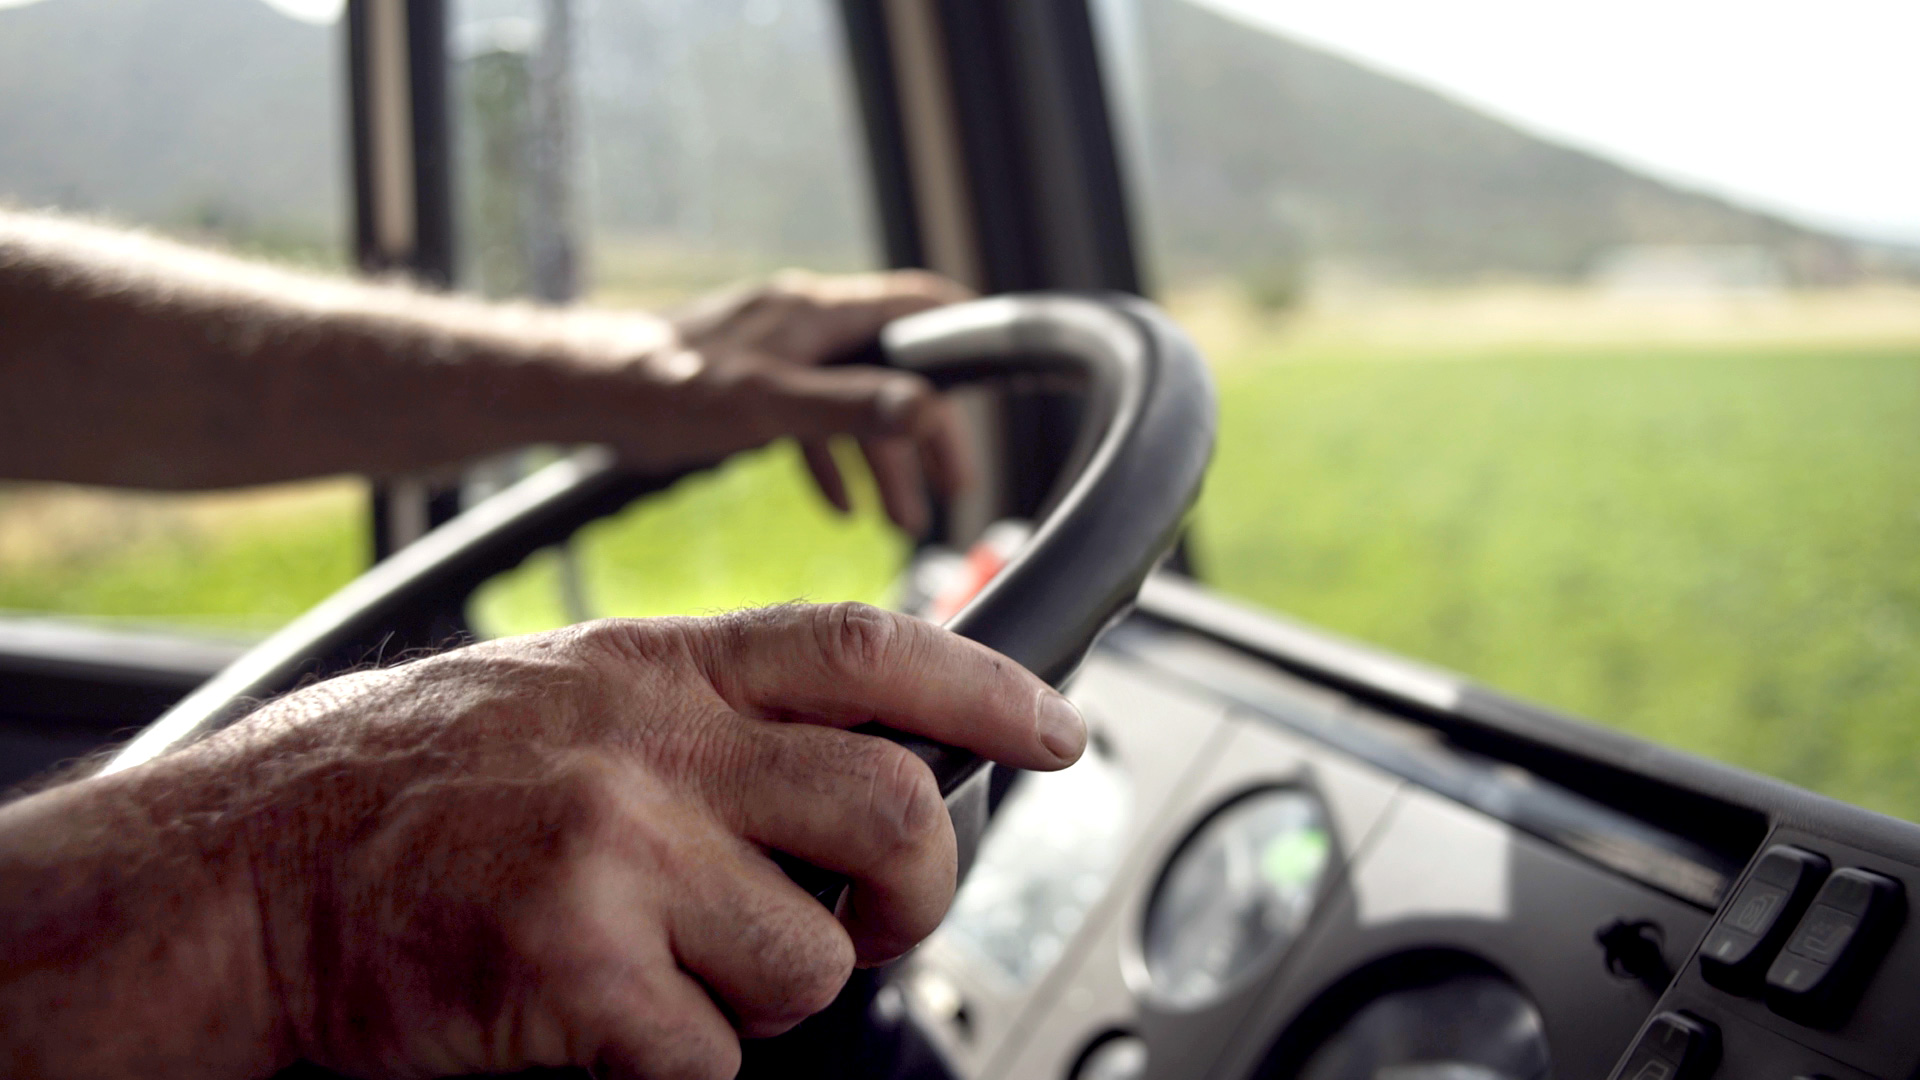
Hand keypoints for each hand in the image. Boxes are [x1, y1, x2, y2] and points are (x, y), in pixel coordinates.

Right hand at [0, 604, 1086, 1078]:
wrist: (243, 874)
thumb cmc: (405, 789)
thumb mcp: (571, 696)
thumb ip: (710, 716)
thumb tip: (865, 753)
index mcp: (657, 668)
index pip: (867, 650)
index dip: (985, 685)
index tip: (1058, 730)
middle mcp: (652, 746)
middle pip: (891, 810)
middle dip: (919, 888)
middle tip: (882, 918)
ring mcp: (618, 854)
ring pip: (812, 958)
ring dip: (766, 992)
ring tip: (673, 969)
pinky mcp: (575, 970)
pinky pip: (712, 1054)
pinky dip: (676, 1060)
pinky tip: (596, 1020)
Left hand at [574, 270, 975, 535]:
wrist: (580, 392)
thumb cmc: (663, 387)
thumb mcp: (766, 406)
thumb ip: (848, 409)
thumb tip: (924, 410)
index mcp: (819, 315)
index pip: (919, 309)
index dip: (965, 336)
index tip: (1002, 382)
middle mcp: (804, 326)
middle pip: (892, 370)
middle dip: (926, 431)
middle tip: (949, 489)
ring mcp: (776, 355)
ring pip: (852, 403)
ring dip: (881, 460)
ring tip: (902, 521)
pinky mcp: (746, 386)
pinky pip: (809, 421)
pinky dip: (832, 462)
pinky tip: (839, 507)